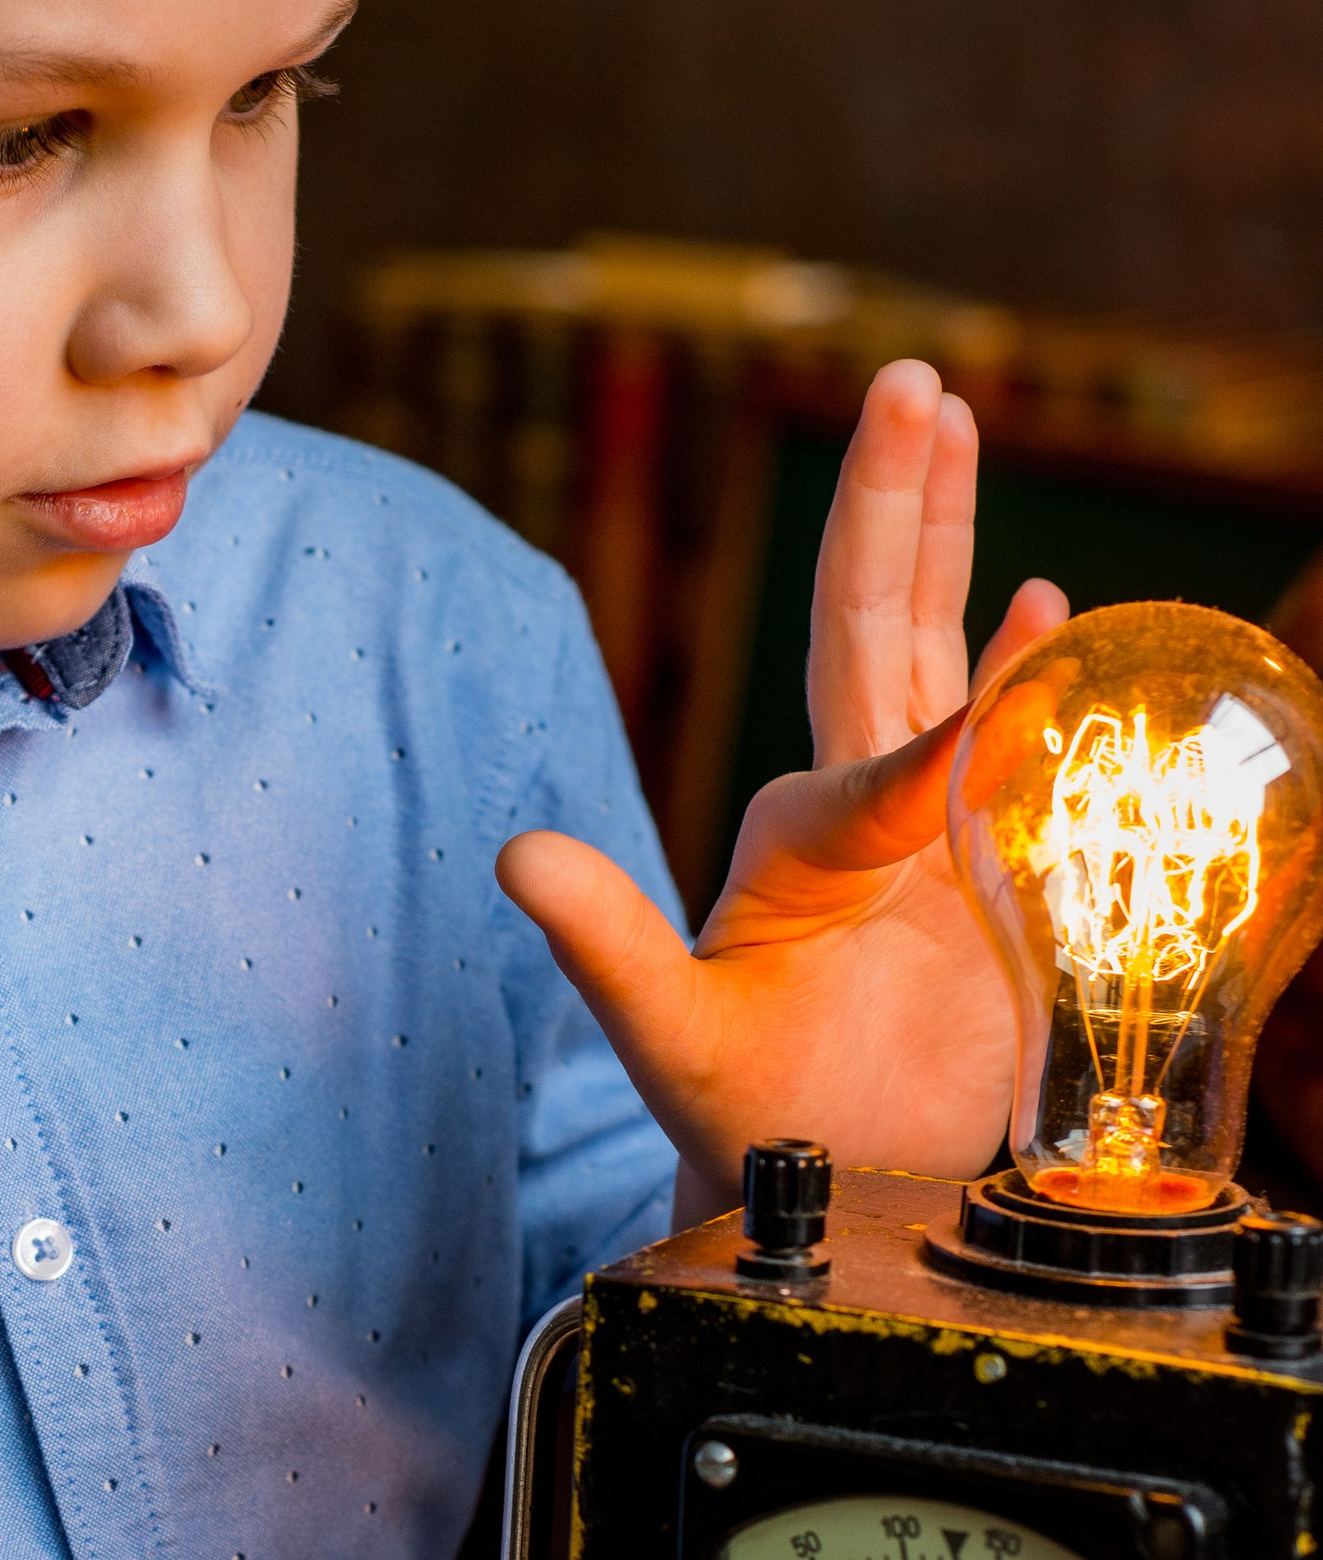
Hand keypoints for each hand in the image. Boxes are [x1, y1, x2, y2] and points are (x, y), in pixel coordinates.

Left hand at [496, 359, 1068, 1217]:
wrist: (815, 1178)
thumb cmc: (738, 1117)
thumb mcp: (659, 1033)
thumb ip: (600, 945)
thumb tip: (515, 857)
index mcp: (801, 831)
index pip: (873, 746)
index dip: (939, 725)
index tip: (999, 701)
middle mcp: (855, 805)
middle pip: (877, 621)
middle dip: (894, 499)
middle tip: (909, 381)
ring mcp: (921, 825)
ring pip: (933, 645)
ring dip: (944, 531)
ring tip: (949, 414)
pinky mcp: (980, 864)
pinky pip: (1007, 735)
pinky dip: (1024, 660)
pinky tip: (1045, 596)